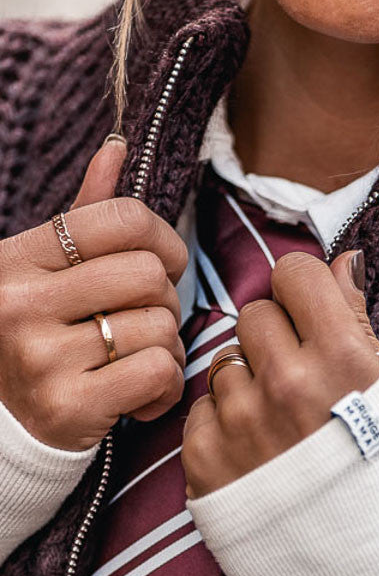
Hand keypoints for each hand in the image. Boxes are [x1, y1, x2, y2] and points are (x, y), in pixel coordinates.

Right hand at [0, 136, 188, 450]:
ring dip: (166, 349)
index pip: (121, 219)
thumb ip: (84, 215)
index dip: (163, 240)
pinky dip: (165, 388)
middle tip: (145, 322)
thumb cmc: (41, 336)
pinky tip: (139, 396)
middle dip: (165, 302)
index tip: (164, 265)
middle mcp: (19, 303)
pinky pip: (159, 374)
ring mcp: (40, 357)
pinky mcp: (68, 406)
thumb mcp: (47, 272)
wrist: (7, 425)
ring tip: (135, 360)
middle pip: (149, 275)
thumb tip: (118, 149)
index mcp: (16, 258)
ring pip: (159, 328)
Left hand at [181, 250, 378, 499]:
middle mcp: (286, 385)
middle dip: (276, 341)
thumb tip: (343, 262)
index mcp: (343, 363)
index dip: (305, 297)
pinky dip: (224, 428)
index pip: (295, 275)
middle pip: (255, 315)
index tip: (313, 322)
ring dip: (248, 386)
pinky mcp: (203, 462)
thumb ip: (363, 328)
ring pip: (224, 363)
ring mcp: (239, 424)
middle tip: (300, 386)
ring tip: (280, 432)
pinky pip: (201, 411)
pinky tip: (258, 458)